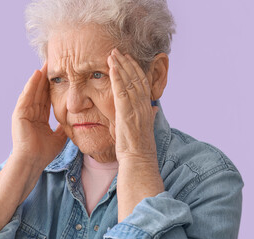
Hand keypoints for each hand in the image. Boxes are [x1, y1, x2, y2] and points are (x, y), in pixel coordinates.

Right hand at [11, 62, 67, 169]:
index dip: (53, 87)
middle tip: (53, 62)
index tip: (61, 75)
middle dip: (46, 78)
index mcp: (39, 118)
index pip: (47, 98)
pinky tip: (37, 74)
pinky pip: (26, 96)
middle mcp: (31, 113)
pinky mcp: (19, 113)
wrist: (32, 161)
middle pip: (40, 91)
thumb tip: (73, 121)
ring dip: (39, 77)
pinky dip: (31, 85)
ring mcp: (24, 112)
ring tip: (46, 63)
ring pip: (33, 90)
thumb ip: (63, 128)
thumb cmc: (43, 153)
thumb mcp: (58, 137)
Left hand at [107, 48, 158, 163]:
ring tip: (113, 54)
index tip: (128, 59)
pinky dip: (117, 78)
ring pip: (129, 82)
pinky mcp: (126, 113)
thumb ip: (150, 115)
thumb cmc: (139, 146)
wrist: (138, 159)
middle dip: (127, 63)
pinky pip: (121, 91)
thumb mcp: (146, 127)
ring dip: (121, 66)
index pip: (142, 83)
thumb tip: (154, 108)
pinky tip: (112, 67)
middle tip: (118, 50)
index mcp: (146, 107)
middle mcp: (143, 105)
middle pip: (136, 78)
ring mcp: (135, 108)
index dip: (135, 69)